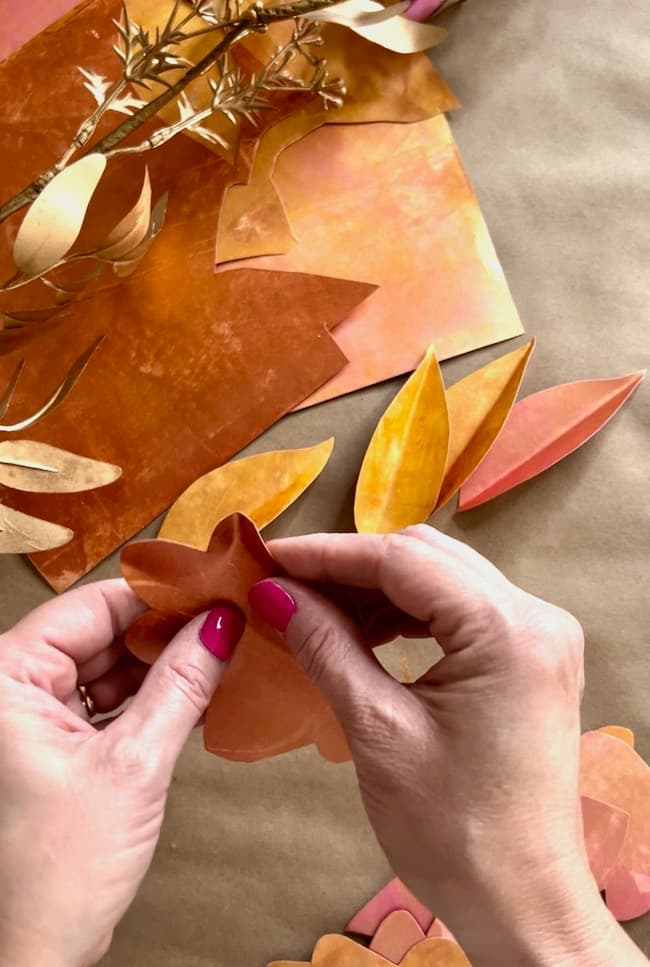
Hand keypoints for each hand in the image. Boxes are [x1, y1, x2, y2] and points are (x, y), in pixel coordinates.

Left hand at [0, 580, 242, 966]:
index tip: (214, 591)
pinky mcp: (53, 744)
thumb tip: (221, 626)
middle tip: (228, 627)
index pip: (93, 607)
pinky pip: (107, 700)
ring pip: (108, 665)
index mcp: (6, 678)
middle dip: (165, 634)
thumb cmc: (56, 871)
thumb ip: (181, 686)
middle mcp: (11, 688)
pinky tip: (193, 695)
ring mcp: (30, 716)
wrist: (33, 953)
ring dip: (161, 667)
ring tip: (219, 659)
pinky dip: (148, 698)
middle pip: (102, 633)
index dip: (158, 598)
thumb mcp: (133, 765)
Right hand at [251, 526, 646, 965]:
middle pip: (427, 559)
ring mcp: (538, 635)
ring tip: (312, 607)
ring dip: (376, 589)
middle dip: (350, 566)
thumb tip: (274, 593)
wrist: (521, 903)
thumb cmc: (453, 832)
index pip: (404, 560)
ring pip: (442, 579)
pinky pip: (459, 611)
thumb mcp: (378, 731)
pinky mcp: (529, 658)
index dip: (327, 554)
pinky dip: (407, 613)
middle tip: (283, 583)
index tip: (267, 557)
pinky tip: (361, 629)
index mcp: (509, 630)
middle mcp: (535, 616)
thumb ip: (327, 646)